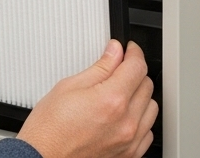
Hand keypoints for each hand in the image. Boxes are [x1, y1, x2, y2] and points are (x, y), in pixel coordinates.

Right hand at [18, 40, 157, 157]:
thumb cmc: (48, 130)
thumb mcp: (69, 87)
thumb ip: (100, 67)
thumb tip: (115, 52)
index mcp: (112, 100)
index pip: (137, 66)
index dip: (133, 53)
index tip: (128, 51)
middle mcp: (125, 122)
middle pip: (146, 85)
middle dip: (134, 73)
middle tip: (118, 72)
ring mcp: (129, 141)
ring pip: (151, 107)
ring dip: (139, 97)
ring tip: (120, 95)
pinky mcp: (128, 155)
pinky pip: (147, 132)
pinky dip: (140, 121)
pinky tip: (123, 117)